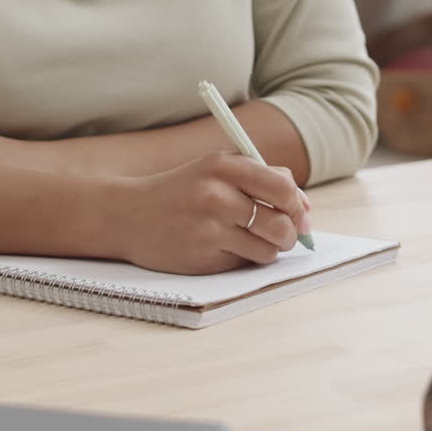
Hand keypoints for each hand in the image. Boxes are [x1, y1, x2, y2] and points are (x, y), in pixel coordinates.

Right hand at [110, 152, 312, 274]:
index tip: (301, 214)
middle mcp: (216, 196)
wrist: (127, 215)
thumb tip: (304, 205)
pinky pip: (243, 263)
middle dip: (290, 233)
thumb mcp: (216, 169)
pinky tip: (224, 248)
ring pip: (268, 250)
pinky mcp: (201, 258)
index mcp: (223, 167)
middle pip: (281, 223)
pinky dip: (243, 258)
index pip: (283, 188)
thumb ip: (261, 178)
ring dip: (269, 249)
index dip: (299, 205)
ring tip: (253, 241)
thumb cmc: (182, 190)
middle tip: (284, 234)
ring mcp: (208, 230)